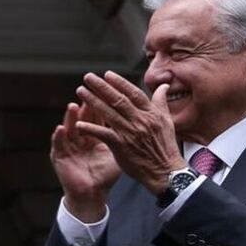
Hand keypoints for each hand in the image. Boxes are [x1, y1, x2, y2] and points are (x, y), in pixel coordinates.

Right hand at [50, 101, 121, 221]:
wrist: (92, 194)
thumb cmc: (105, 175)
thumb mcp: (119, 152)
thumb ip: (128, 135)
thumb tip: (144, 121)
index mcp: (94, 134)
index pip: (99, 115)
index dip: (104, 103)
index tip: (109, 90)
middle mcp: (80, 137)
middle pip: (83, 117)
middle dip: (85, 104)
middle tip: (88, 90)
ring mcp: (69, 146)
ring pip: (69, 127)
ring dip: (70, 117)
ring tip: (73, 106)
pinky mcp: (60, 157)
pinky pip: (58, 145)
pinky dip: (58, 137)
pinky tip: (60, 129)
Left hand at [75, 71, 185, 193]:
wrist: (164, 172)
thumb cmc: (165, 147)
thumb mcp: (167, 122)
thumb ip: (161, 103)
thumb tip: (163, 86)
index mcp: (151, 113)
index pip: (133, 93)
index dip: (119, 82)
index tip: (107, 74)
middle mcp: (140, 120)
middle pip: (118, 99)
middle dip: (101, 86)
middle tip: (88, 77)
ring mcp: (130, 132)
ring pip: (108, 113)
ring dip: (92, 101)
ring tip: (80, 91)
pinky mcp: (121, 146)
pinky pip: (103, 134)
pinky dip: (91, 128)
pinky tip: (79, 123)